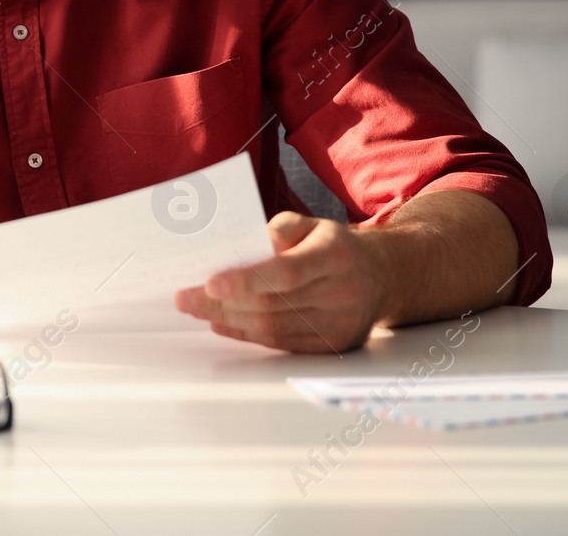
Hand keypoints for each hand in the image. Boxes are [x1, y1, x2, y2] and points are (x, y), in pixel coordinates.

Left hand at [174, 211, 388, 352]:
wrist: (382, 276)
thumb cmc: (334, 246)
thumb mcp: (311, 224)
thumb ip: (277, 230)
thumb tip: (239, 251)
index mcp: (335, 255)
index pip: (286, 272)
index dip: (246, 280)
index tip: (209, 283)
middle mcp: (340, 292)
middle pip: (272, 304)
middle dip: (221, 303)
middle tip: (185, 299)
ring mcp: (339, 323)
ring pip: (273, 328)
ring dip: (228, 320)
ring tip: (196, 309)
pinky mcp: (332, 345)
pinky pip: (281, 343)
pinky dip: (246, 334)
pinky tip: (222, 323)